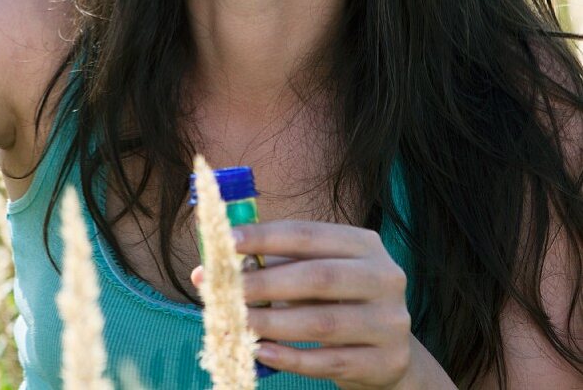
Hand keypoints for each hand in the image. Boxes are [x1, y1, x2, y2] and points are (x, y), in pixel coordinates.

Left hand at [190, 220, 412, 389]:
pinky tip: (262, 352)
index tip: (225, 241)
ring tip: (237, 323)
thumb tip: (206, 270)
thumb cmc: (335, 301)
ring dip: (272, 323)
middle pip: (317, 277)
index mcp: (363, 244)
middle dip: (264, 284)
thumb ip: (268, 265)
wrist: (388, 352)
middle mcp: (384, 278)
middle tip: (225, 290)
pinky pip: (330, 362)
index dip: (263, 237)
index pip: (306, 234)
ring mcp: (389, 322)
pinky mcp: (387, 361)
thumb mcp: (313, 272)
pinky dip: (292, 358)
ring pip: (322, 323)